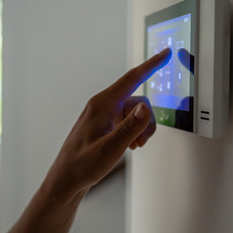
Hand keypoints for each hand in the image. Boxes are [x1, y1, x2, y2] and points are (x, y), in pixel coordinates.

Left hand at [47, 48, 171, 196]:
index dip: (151, 65)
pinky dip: (133, 132)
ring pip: (135, 112)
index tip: (165, 53)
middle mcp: (102, 105)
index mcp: (102, 105)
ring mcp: (103, 114)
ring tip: (134, 147)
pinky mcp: (105, 124)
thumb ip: (130, 127)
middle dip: (146, 121)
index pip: (131, 78)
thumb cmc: (82, 165)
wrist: (66, 179)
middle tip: (141, 142)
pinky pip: (127, 120)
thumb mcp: (110, 148)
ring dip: (140, 129)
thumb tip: (147, 107)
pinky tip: (128, 145)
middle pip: (138, 101)